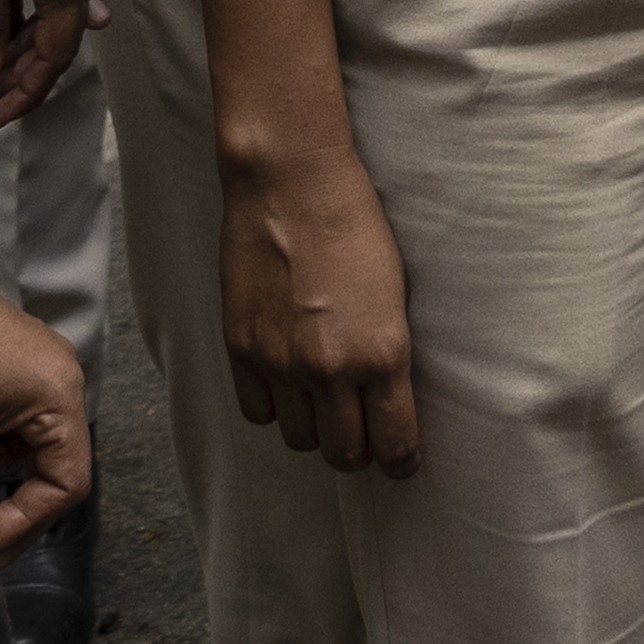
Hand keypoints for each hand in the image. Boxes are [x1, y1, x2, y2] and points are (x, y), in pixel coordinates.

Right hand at [221, 141, 420, 472]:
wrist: (291, 181)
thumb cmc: (354, 225)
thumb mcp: (395, 295)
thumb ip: (387, 354)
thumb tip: (386, 401)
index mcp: (383, 354)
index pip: (395, 444)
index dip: (400, 461)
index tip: (401, 460)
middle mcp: (332, 368)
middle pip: (345, 453)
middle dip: (359, 450)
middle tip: (363, 431)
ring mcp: (281, 361)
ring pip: (300, 440)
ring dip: (316, 431)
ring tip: (323, 406)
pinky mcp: (242, 348)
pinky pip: (258, 412)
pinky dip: (274, 409)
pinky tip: (286, 388)